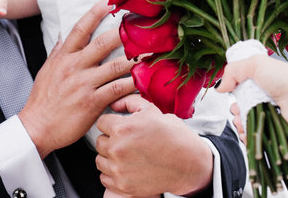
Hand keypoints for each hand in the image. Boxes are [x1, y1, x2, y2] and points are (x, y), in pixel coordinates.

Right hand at [19, 0, 135, 157]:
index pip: (80, 29)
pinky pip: (117, 89)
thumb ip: (58, 52)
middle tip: (140, 22)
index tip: (108, 2)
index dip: (94, 13)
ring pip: (115, 66)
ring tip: (153, 50)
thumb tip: (63, 35)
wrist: (37, 128)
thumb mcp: (46, 71)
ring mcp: (84, 84)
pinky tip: (145, 79)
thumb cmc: (43, 100)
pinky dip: (132, 84)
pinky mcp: (92, 102)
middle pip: (102, 43)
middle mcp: (74, 67)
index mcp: (64, 57)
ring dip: (135, 57)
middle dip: (123, 32)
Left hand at [95, 94, 212, 195]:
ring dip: (109, 157)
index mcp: (123, 128)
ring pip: (100, 160)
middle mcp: (118, 149)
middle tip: (126, 141)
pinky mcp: (123, 185)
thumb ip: (130, 102)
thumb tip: (114, 102)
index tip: (120, 127)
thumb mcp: (153, 111)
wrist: (188, 163)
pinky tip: (126, 167)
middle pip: (99, 141)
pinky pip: (105, 178)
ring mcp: (119, 169)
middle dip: (110, 139)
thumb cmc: (173, 136)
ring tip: (126, 154)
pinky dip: (113, 173)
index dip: (112, 123)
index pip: (101, 122)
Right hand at [216, 54, 287, 139]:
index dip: (234, 92)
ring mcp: (272, 117)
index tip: (231, 94)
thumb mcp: (256, 64)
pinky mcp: (276, 134)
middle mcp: (268, 99)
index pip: (244, 88)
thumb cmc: (286, 80)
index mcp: (264, 81)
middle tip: (237, 110)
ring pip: (248, 124)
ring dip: (239, 124)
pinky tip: (247, 134)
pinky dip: (249, 138)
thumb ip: (233, 71)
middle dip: (235, 110)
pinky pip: (257, 139)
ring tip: (241, 122)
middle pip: (243, 107)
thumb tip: (219, 87)